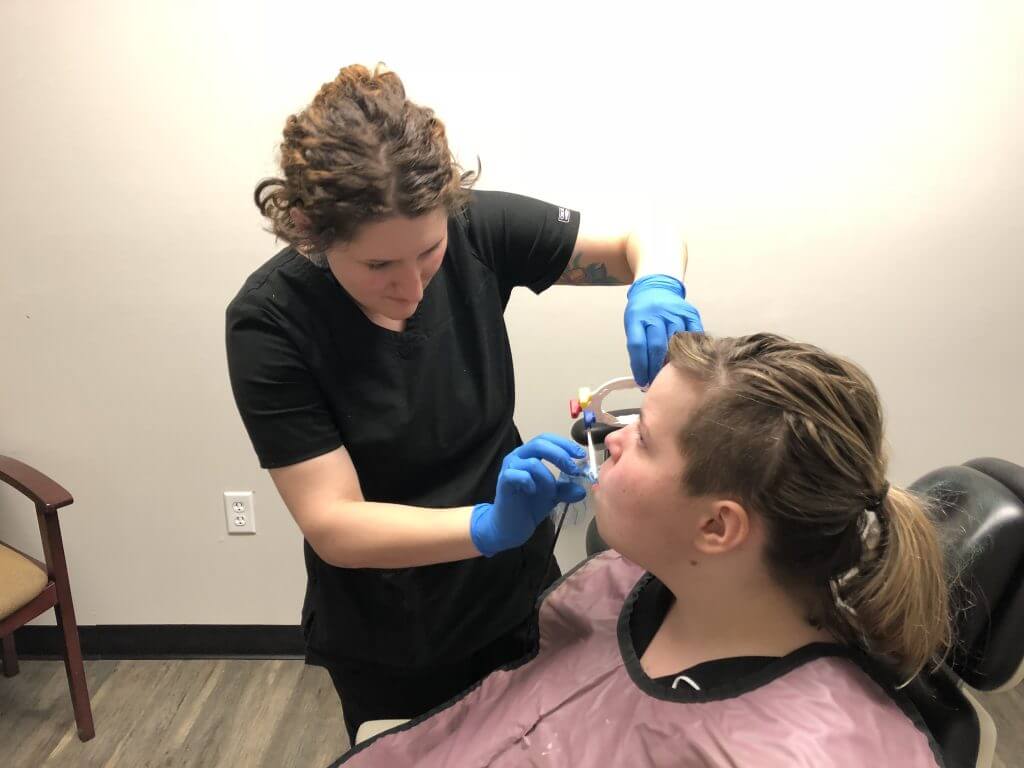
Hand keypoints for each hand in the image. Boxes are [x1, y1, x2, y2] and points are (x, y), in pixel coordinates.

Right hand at [470, 434, 586, 556]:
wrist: (511, 526)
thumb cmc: (529, 505)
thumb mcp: (554, 495)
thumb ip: (566, 489)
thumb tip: (582, 489)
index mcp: (529, 454)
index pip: (546, 439)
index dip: (564, 444)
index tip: (580, 455)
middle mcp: (518, 456)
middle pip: (539, 443)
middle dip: (560, 455)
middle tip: (573, 470)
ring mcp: (510, 468)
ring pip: (532, 462)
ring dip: (548, 477)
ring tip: (551, 492)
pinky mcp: (504, 481)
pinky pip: (519, 475)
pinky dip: (531, 483)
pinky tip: (534, 492)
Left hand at [624, 274, 702, 386]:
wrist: (657, 287)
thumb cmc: (642, 311)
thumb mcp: (633, 325)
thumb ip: (638, 347)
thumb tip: (644, 376)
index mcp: (637, 317)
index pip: (637, 345)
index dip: (640, 366)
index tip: (642, 381)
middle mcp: (656, 314)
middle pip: (657, 345)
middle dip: (655, 368)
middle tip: (657, 383)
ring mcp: (675, 313)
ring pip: (676, 343)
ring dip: (673, 363)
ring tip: (671, 377)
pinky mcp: (691, 313)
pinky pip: (693, 335)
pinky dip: (691, 351)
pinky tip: (688, 363)